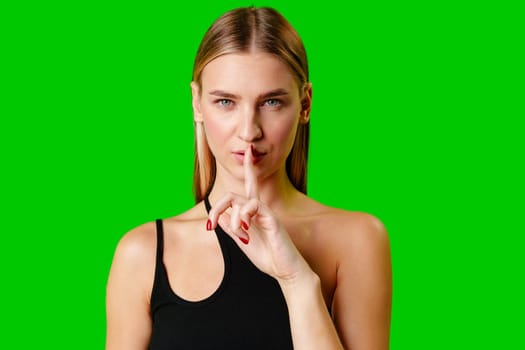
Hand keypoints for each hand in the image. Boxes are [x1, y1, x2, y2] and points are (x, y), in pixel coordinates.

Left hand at [207, 145, 309, 281]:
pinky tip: (246, 232)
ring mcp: (267, 214)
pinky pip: (254, 207)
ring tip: (239, 236)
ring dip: (233, 219)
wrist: (287, 272)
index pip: (249, 187)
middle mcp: (260, 210)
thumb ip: (232, 229)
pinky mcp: (273, 220)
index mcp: (253, 214)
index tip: (248, 152)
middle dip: (218, 206)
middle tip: (210, 224)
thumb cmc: (269, 258)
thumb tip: (220, 216)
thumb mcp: (243, 243)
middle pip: (235, 194)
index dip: (250, 169)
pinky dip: (243, 218)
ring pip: (241, 200)